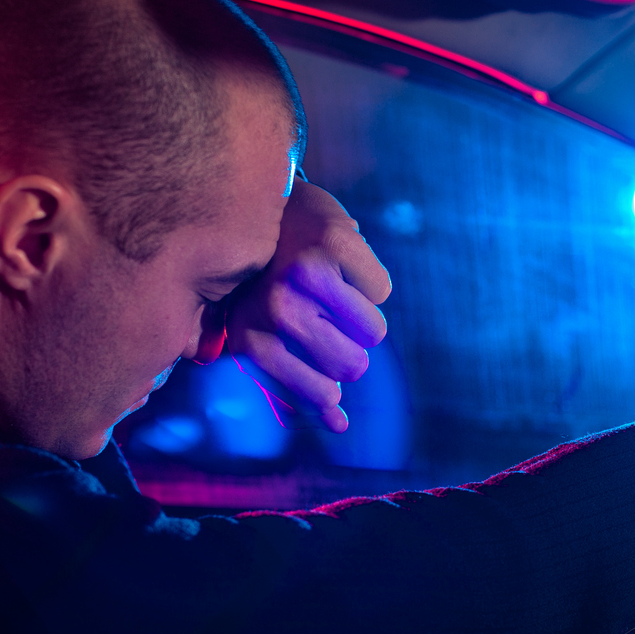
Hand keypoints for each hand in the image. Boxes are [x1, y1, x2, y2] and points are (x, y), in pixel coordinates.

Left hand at [224, 179, 390, 431]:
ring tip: (334, 292)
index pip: (320, 394)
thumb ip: (298, 385)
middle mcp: (276, 309)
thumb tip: (341, 426)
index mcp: (253, 338)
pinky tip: (341, 264)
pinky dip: (369, 280)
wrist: (262, 206)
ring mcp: (306, 275)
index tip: (323, 367)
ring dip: (363, 314)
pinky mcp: (335, 243)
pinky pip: (381, 290)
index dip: (333, 385)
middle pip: (354, 365)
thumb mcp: (265, 336)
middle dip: (352, 349)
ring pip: (374, 330)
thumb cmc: (263, 284)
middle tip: (330, 324)